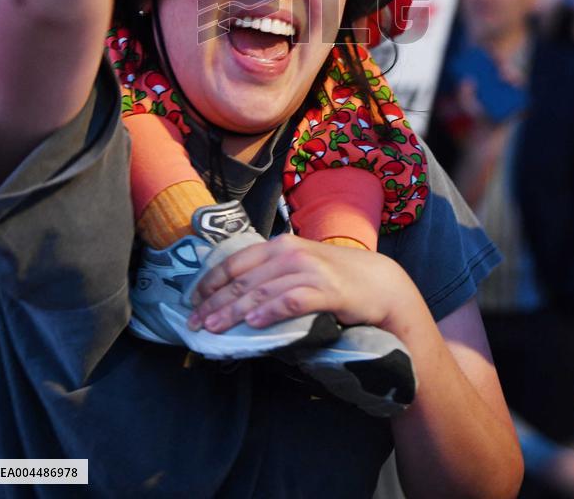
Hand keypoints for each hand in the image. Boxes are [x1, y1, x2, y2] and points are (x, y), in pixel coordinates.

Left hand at [187, 233, 415, 332]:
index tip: (193, 301)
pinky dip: (271, 311)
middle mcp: (291, 253)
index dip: (211, 282)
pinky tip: (255, 323)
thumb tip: (237, 294)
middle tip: (195, 323)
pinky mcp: (327, 290)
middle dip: (215, 302)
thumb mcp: (301, 267)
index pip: (236, 262)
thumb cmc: (336, 278)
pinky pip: (292, 301)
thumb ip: (273, 275)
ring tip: (214, 328)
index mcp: (281, 246)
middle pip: (244, 280)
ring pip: (262, 292)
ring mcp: (309, 270)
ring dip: (234, 311)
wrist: (381, 283)